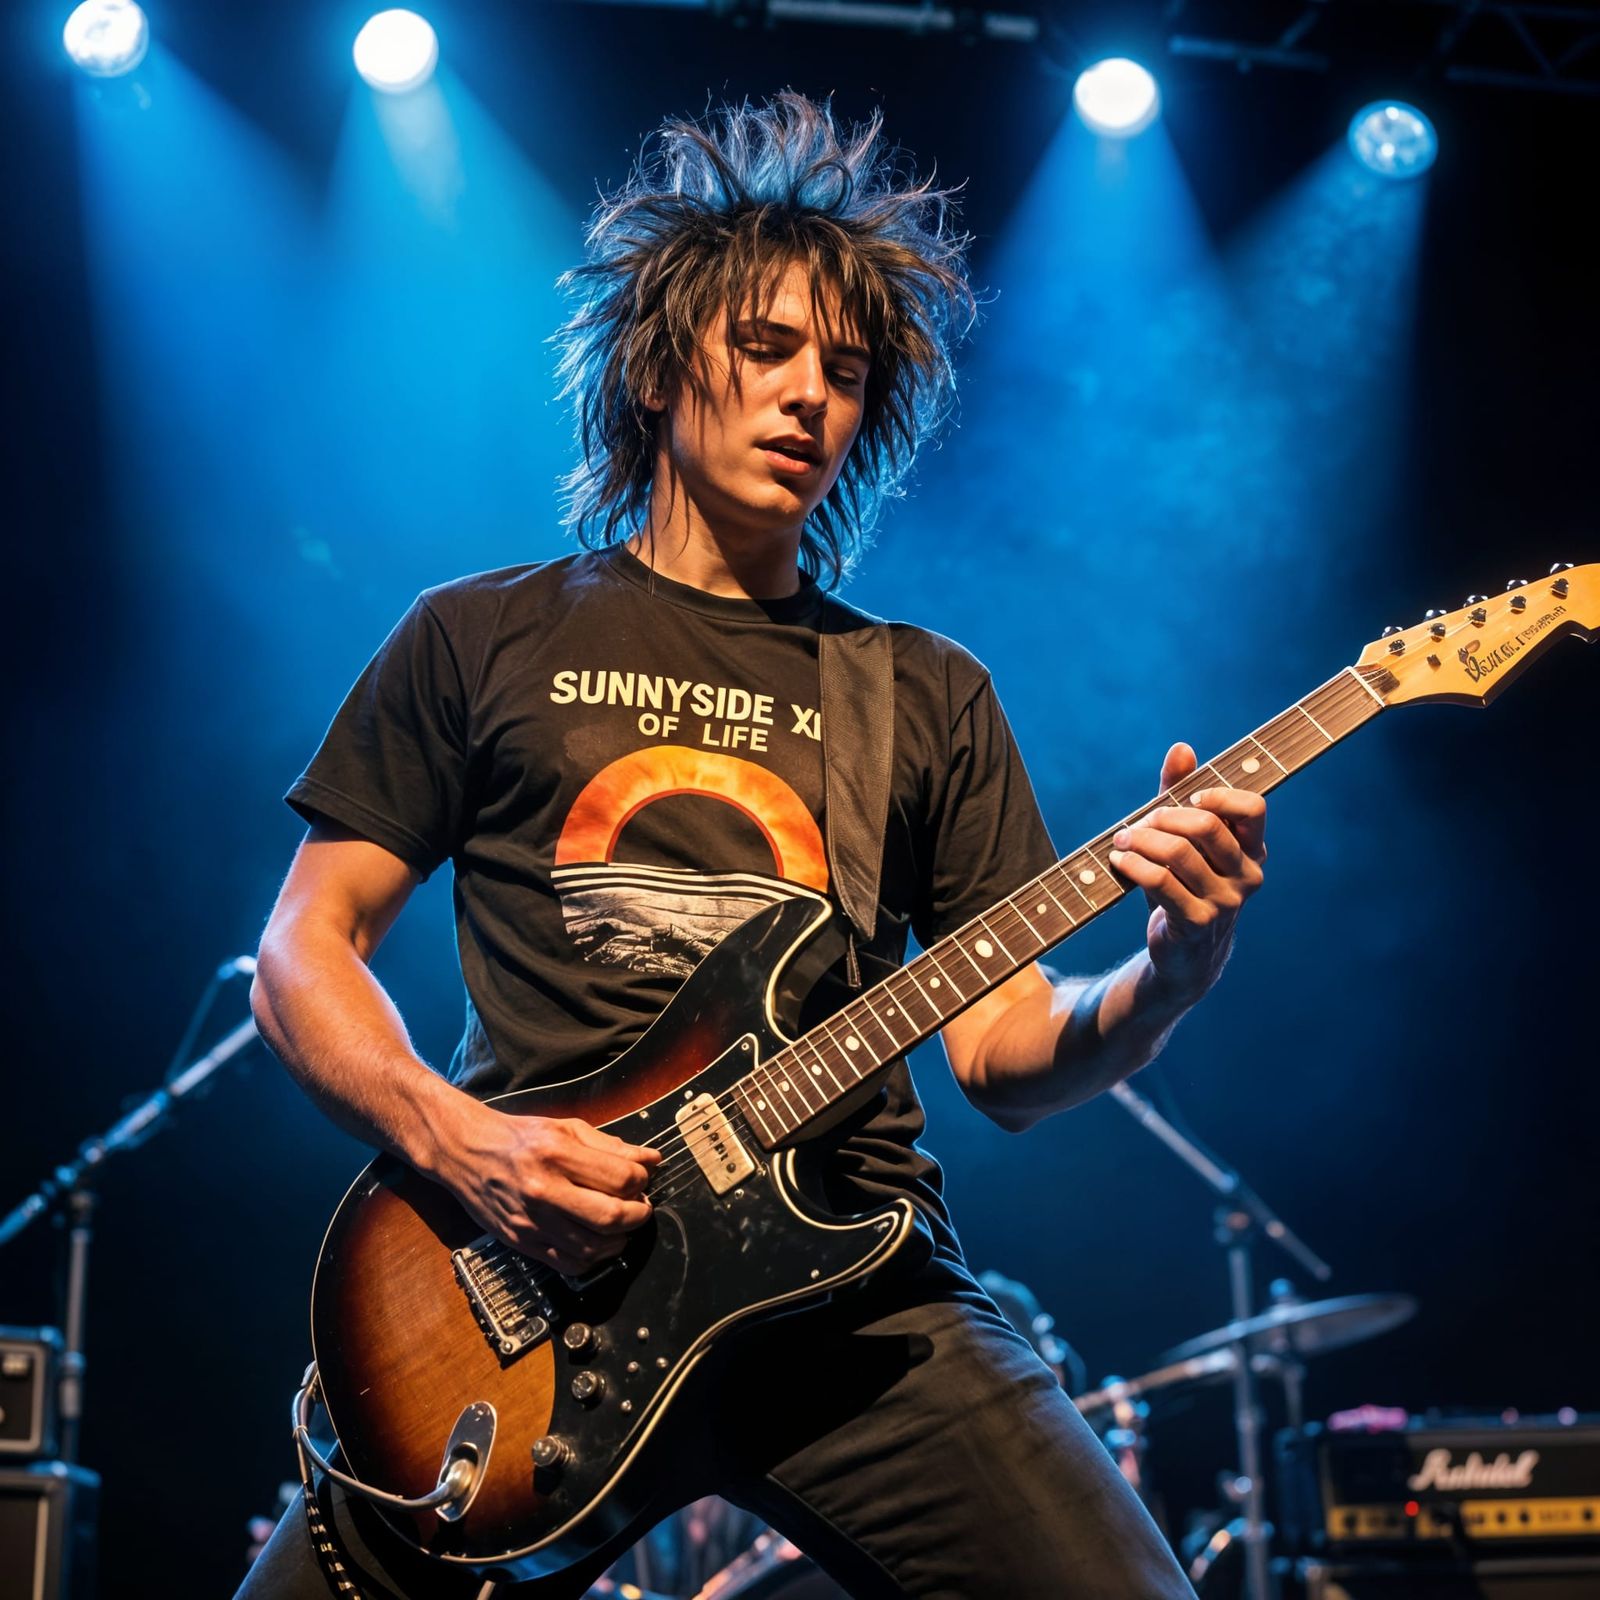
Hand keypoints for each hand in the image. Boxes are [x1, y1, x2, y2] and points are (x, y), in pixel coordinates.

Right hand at [437, 1106, 660, 1275]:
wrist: (467, 1151)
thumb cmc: (519, 1137)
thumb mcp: (567, 1128)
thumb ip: (611, 1146)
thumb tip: (651, 1161)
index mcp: (557, 1154)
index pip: (620, 1178)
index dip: (642, 1180)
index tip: (642, 1178)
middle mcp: (544, 1190)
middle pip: (611, 1217)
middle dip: (639, 1214)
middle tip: (641, 1207)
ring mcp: (532, 1220)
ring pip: (592, 1247)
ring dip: (619, 1241)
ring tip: (622, 1227)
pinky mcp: (521, 1241)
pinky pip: (567, 1264)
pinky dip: (592, 1260)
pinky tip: (597, 1244)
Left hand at [1107, 742, 1266, 1000]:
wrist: (1183, 951)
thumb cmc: (1184, 882)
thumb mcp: (1183, 837)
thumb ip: (1180, 793)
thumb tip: (1182, 748)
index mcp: (1253, 848)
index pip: (1253, 808)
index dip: (1219, 795)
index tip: (1188, 797)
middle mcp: (1247, 874)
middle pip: (1205, 826)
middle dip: (1162, 817)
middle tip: (1137, 823)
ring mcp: (1225, 902)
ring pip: (1178, 853)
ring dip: (1140, 840)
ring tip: (1120, 840)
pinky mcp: (1197, 923)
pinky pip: (1160, 882)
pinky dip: (1133, 865)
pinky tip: (1118, 861)